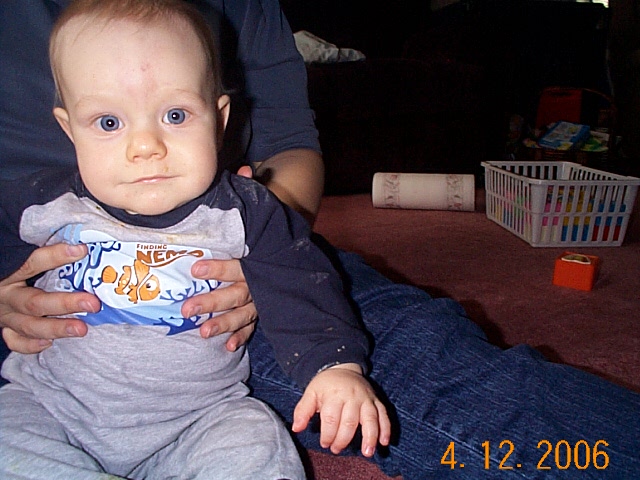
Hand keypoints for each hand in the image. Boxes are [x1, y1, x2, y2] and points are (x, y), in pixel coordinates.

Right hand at [0, 243, 99, 353]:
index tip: (82, 251)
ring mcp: (5, 315)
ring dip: (56, 328)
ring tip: (82, 329)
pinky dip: (31, 344)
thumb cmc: (17, 265)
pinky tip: (49, 343)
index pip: (31, 263)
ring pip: (29, 326)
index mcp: (9, 270)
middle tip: (93, 303)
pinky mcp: (7, 328)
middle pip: (34, 302)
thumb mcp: (23, 255)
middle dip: (66, 304)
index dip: (55, 256)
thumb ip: (47, 251)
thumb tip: (82, 243)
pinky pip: (16, 341)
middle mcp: (5, 295)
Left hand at [179, 164, 257, 351]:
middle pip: (238, 291)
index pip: (238, 261)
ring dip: (225, 323)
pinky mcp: (268, 304)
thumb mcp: (267, 206)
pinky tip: (229, 346)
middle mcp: (263, 277)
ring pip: (246, 311)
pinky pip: (256, 322)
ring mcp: (267, 294)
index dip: (218, 266)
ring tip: (203, 332)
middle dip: (213, 300)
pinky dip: (244, 334)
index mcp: (260, 254)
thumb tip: (246, 165)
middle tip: (187, 309)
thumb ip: (254, 191)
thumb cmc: (272, 226)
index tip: (194, 268)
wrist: (298, 243)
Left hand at [292, 363, 390, 456]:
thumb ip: (303, 410)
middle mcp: (352, 396)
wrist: (342, 367)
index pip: (331, 419)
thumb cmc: (326, 384)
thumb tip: (296, 428)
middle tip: (336, 449)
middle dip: (343, 439)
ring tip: (367, 452)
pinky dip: (385, 428)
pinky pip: (383, 414)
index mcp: (335, 395)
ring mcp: (366, 399)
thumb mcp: (311, 393)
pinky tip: (384, 441)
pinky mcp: (376, 400)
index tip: (324, 444)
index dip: (328, 434)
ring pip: (370, 419)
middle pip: (350, 422)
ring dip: (370, 437)